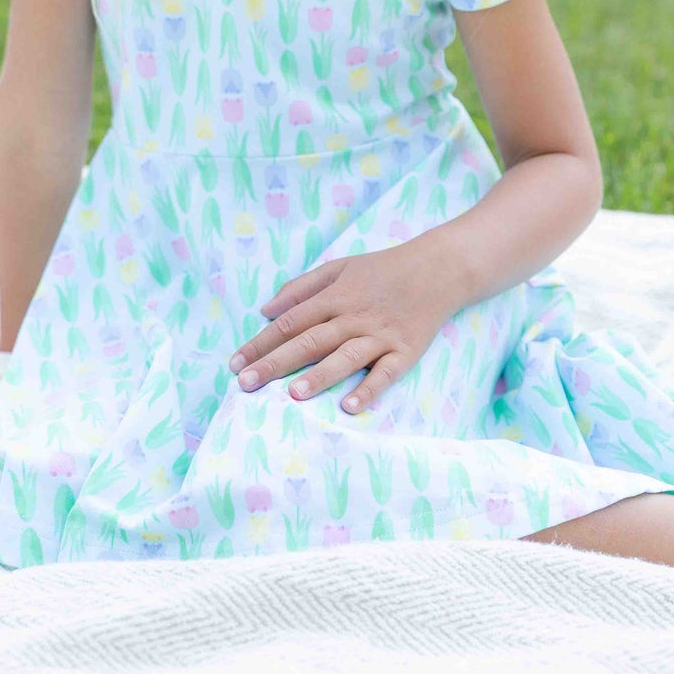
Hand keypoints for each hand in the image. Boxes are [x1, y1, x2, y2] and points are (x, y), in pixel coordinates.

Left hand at [228, 243, 454, 414]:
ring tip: (294, 394)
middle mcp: (354, 316)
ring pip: (346, 356)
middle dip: (276, 363)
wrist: (438, 268)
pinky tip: (350, 406)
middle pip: (310, 340)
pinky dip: (369, 389)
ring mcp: (381, 334)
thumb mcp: (340, 267)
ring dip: (320, 375)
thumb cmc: (383, 270)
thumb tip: (265, 309)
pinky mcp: (405, 350)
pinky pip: (386, 373)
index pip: (290, 322)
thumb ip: (301, 288)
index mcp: (335, 296)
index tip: (235, 364)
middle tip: (246, 384)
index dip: (261, 343)